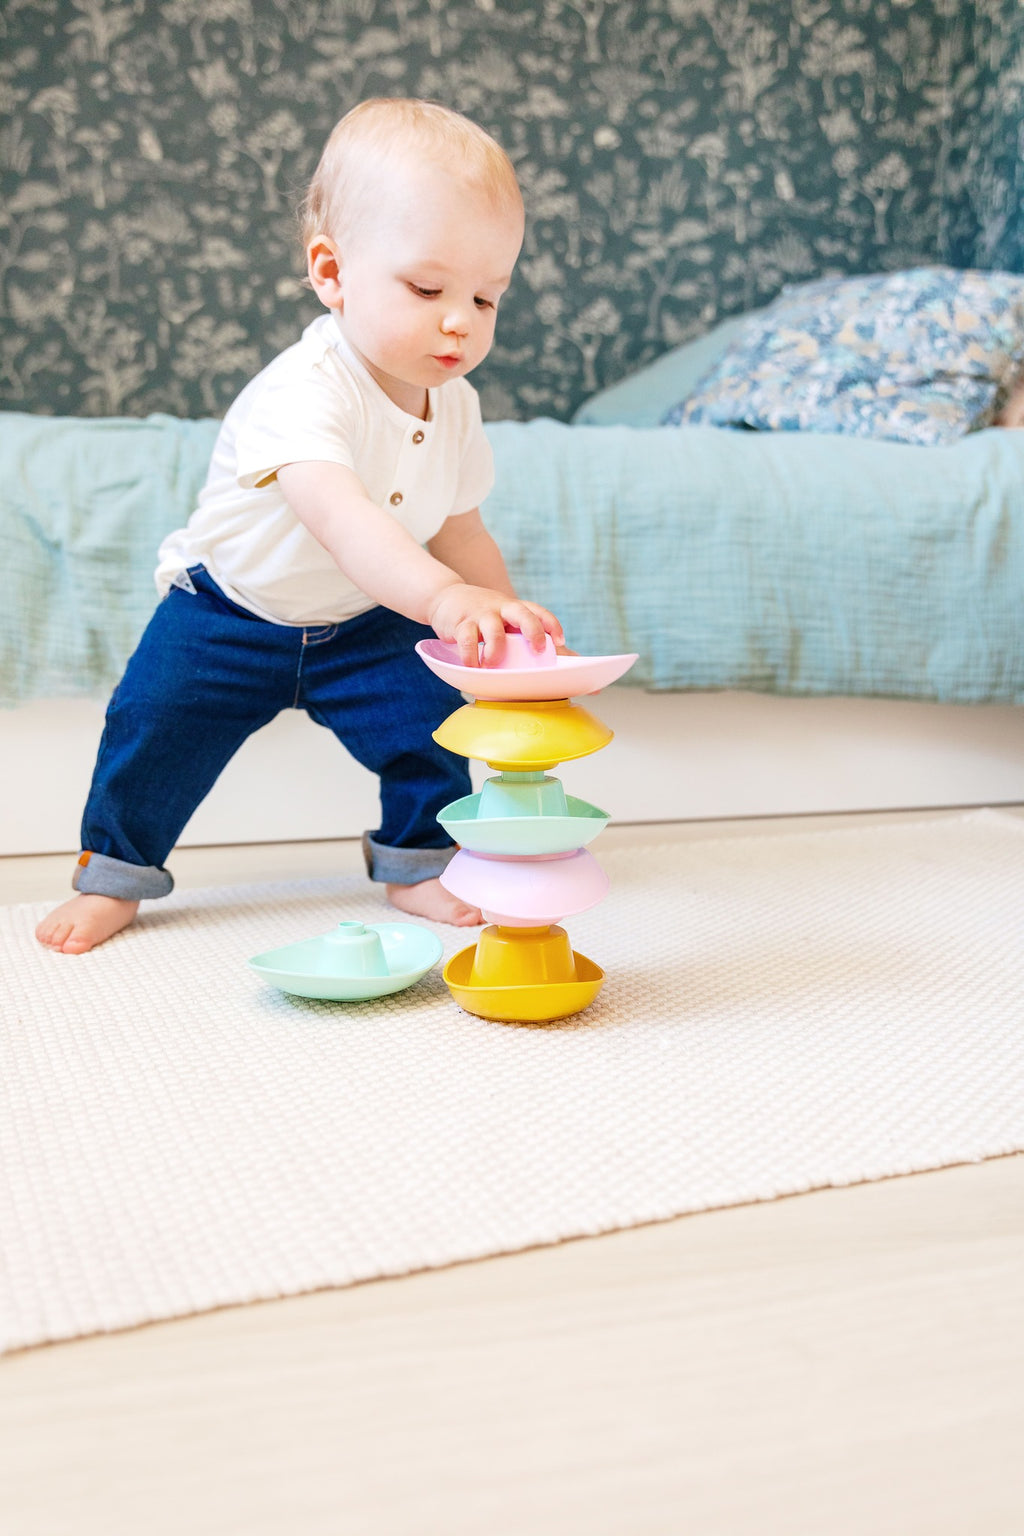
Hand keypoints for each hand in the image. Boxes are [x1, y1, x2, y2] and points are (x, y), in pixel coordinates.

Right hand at [427, 583, 564, 666]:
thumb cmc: (482, 614)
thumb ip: (528, 634)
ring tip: (492, 664)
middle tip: (538, 650)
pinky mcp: (460, 623)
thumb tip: (570, 656)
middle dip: (533, 631)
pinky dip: (471, 656)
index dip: (551, 624)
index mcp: (515, 608)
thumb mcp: (506, 618)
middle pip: (522, 614)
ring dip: (496, 651)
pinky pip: (467, 639)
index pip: (538, 611)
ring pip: (494, 630)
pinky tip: (472, 665)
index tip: (560, 641)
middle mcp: (500, 608)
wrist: (445, 597)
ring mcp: (481, 614)